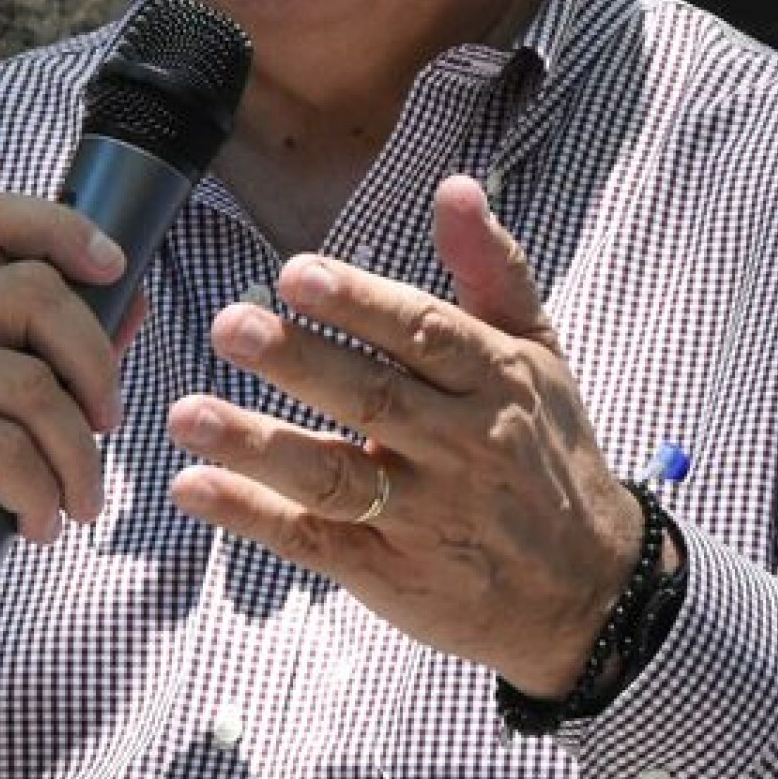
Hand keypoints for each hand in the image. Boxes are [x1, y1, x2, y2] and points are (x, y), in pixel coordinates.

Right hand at [0, 192, 131, 639]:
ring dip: (76, 460)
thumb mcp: (9, 403)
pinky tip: (32, 520)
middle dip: (97, 368)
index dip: (59, 227)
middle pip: (36, 294)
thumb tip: (131, 299)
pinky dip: (38, 496)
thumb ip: (64, 351)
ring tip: (73, 502)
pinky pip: (5, 450)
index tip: (113, 267)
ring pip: (32, 386)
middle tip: (106, 429)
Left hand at [166, 173, 640, 695]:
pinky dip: (251, 516)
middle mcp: (457, 447)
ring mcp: (421, 515)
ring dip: (256, 446)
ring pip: (333, 477)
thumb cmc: (544, 449)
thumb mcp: (535, 355)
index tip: (296, 273)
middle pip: (371, 399)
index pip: (423, 335)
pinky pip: (312, 540)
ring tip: (185, 414)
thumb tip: (458, 185)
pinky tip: (192, 487)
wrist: (591, 593)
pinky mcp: (386, 571)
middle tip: (229, 325)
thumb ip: (491, 269)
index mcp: (492, 381)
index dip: (360, 304)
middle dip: (298, 362)